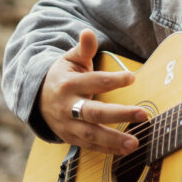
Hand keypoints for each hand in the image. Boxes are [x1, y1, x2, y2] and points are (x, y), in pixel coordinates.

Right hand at [39, 28, 147, 154]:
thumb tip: (88, 32)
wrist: (37, 99)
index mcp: (68, 84)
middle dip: (119, 114)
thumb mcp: (70, 59)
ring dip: (114, 140)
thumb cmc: (63, 75)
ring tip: (135, 142)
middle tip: (143, 114)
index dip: (113, 80)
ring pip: (91, 134)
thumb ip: (83, 48)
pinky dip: (107, 149)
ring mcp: (67, 125)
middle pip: (93, 112)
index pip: (94, 81)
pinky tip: (125, 149)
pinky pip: (90, 146)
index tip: (132, 78)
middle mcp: (67, 107)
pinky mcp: (70, 138)